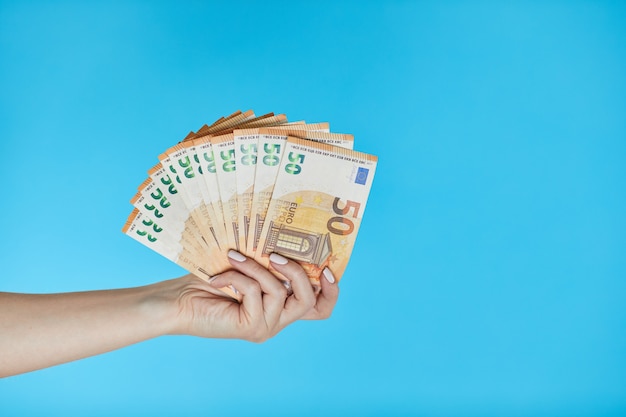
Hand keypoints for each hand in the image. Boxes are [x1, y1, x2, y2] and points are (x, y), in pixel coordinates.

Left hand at [170, 250, 338, 341]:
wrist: (178, 301)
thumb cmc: (211, 278)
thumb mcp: (248, 265)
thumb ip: (270, 260)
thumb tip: (287, 236)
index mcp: (282, 306)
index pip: (320, 308)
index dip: (331, 291)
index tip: (327, 268)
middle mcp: (278, 320)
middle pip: (310, 301)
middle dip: (296, 272)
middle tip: (275, 255)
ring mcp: (266, 327)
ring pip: (280, 291)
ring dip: (257, 268)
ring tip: (234, 257)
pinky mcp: (250, 327)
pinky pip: (255, 292)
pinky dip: (237, 277)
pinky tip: (217, 277)